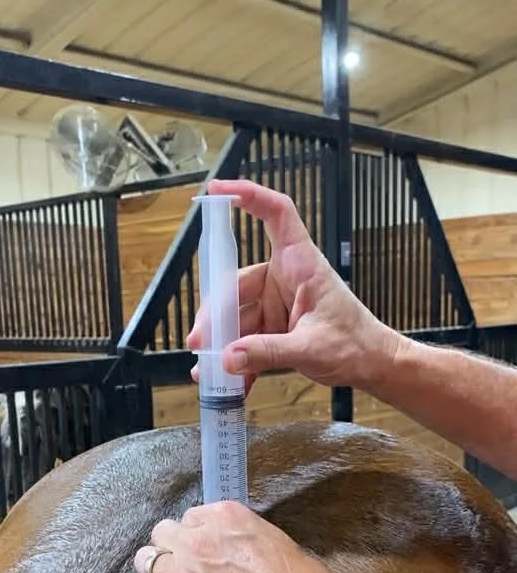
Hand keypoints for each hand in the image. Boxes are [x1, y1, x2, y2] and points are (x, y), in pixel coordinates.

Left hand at [126, 501, 346, 572]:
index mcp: (226, 517)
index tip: (206, 552)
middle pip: (163, 534)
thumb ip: (246, 537)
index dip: (197, 536)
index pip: (191, 517)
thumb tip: (234, 546)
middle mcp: (199, 540)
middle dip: (173, 550)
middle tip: (188, 571)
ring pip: (145, 561)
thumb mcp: (279, 543)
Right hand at [187, 179, 400, 394]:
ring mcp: (277, 304)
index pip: (276, 215)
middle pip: (237, 284)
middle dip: (215, 316)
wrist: (373, 366)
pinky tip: (227, 382)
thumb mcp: (312, 348)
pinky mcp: (275, 328)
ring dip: (221, 345)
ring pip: (236, 317)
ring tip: (206, 372)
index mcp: (301, 265)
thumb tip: (228, 358)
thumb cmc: (356, 344)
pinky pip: (247, 341)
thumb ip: (268, 352)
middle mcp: (285, 279)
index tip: (217, 190)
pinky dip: (237, 361)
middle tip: (200, 343)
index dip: (249, 196)